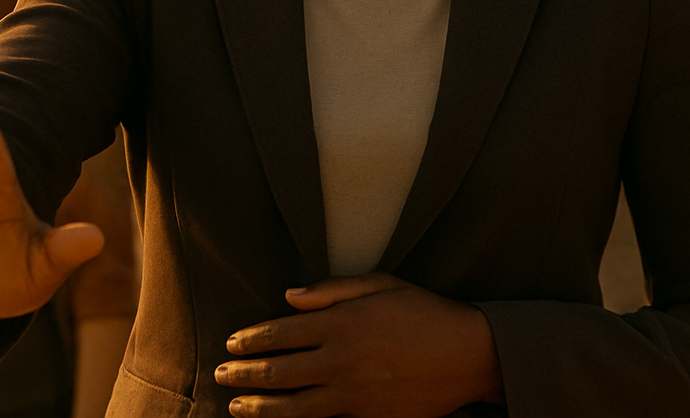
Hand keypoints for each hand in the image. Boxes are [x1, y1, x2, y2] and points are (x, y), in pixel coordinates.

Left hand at [215, 273, 503, 417]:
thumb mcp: (381, 284)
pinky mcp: (368, 417)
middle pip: (279, 372)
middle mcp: (341, 360)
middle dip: (244, 374)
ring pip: (293, 407)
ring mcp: (354, 393)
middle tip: (221, 374)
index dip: (252, 339)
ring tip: (236, 408)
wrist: (469, 355)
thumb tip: (289, 295)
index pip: (282, 332)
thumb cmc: (426, 312)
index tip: (232, 341)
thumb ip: (332, 289)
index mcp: (342, 322)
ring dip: (260, 408)